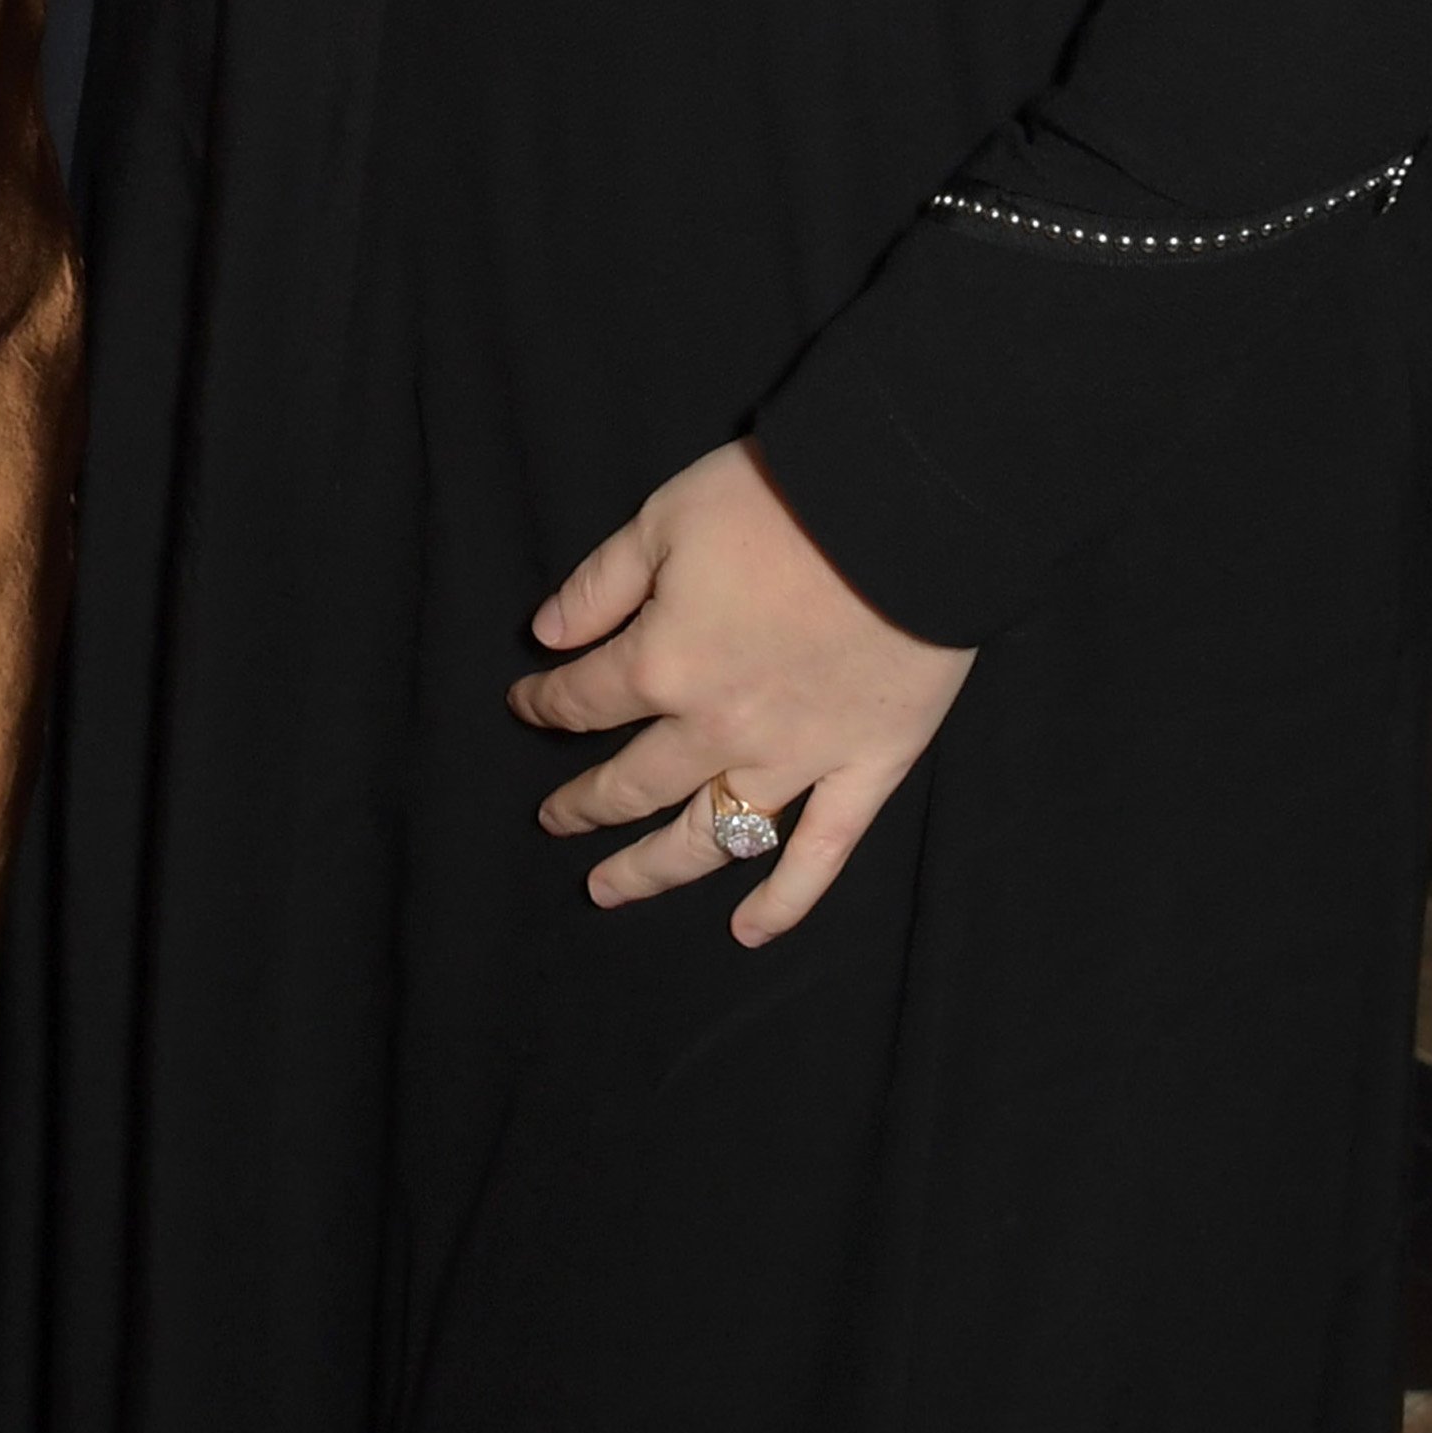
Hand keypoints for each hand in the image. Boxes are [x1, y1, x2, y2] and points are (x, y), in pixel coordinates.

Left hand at [509, 437, 973, 945]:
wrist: (906, 515)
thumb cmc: (778, 501)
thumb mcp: (665, 518)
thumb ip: (601, 585)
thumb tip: (546, 636)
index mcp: (665, 665)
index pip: (585, 699)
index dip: (546, 704)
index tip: (525, 706)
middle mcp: (719, 731)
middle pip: (635, 784)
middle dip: (584, 802)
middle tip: (553, 819)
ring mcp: (796, 761)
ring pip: (710, 836)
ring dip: (654, 869)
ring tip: (608, 890)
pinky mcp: (866, 772)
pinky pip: (819, 856)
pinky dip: (783, 902)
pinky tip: (747, 931)